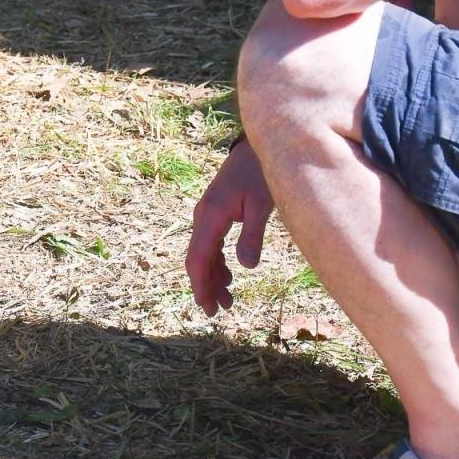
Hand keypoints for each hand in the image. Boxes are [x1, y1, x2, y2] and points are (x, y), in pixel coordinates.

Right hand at [186, 139, 274, 315]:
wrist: (255, 147)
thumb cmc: (260, 173)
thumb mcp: (261, 204)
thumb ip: (252, 235)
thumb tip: (245, 267)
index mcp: (211, 215)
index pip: (198, 258)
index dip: (201, 285)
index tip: (207, 307)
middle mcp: (203, 216)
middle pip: (197, 259)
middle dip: (206, 286)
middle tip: (219, 311)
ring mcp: (207, 214)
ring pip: (203, 253)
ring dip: (212, 276)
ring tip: (228, 299)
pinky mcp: (216, 213)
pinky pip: (210, 244)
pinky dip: (216, 262)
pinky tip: (228, 276)